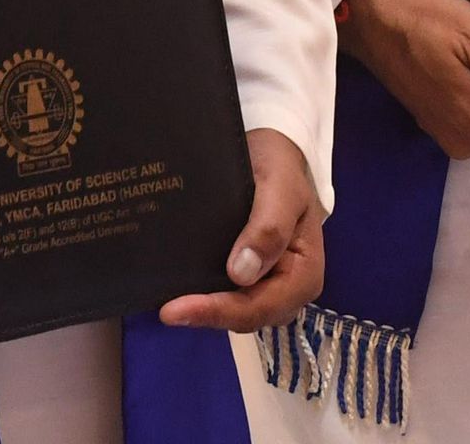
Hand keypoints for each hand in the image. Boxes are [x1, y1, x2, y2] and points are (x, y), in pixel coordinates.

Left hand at [158, 128, 323, 331]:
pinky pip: (227, 295)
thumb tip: (241, 273)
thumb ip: (269, 227)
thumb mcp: (279, 188)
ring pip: (234, 311)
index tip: (176, 309)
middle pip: (246, 316)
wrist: (272, 154)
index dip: (219, 312)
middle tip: (165, 311)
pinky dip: (204, 296)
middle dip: (207, 315)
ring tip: (168, 304)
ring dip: (203, 310)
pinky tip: (178, 289)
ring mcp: (268, 285)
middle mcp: (288, 288)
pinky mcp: (250, 277)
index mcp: (304, 273)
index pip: (259, 307)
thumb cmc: (280, 168)